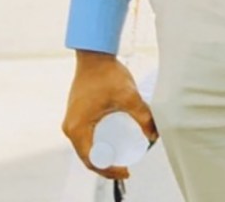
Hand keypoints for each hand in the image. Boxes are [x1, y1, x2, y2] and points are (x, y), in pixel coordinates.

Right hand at [62, 50, 157, 180]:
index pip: (93, 160)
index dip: (110, 170)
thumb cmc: (107, 73)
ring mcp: (72, 120)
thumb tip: (154, 134)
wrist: (94, 54)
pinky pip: (85, 136)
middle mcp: (70, 127)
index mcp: (78, 129)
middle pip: (88, 156)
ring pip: (86, 147)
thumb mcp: (128, 96)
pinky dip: (97, 144)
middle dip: (107, 165)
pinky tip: (111, 144)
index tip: (127, 170)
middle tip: (126, 167)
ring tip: (120, 157)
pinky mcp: (76, 113)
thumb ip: (142, 115)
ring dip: (102, 155)